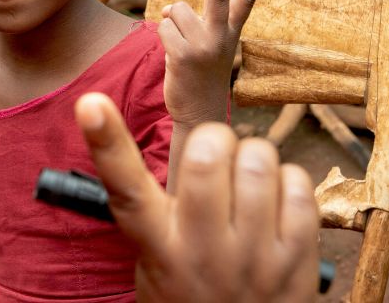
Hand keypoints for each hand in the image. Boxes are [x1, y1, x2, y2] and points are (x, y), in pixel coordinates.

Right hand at [76, 93, 319, 302]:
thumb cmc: (191, 295)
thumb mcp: (157, 260)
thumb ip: (160, 208)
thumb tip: (182, 142)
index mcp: (158, 247)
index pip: (125, 188)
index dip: (106, 141)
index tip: (90, 104)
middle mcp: (202, 251)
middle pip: (207, 156)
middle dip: (215, 140)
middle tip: (217, 158)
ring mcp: (252, 258)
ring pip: (258, 160)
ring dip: (254, 157)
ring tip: (247, 184)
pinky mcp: (297, 261)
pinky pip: (298, 184)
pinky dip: (289, 180)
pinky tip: (276, 203)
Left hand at [159, 0, 260, 124]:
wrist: (199, 113)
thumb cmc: (201, 74)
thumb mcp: (208, 45)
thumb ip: (195, 23)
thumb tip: (168, 8)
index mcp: (232, 32)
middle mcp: (223, 37)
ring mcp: (205, 46)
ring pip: (176, 9)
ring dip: (170, 22)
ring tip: (180, 47)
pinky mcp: (184, 56)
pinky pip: (163, 27)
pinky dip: (162, 36)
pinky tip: (173, 57)